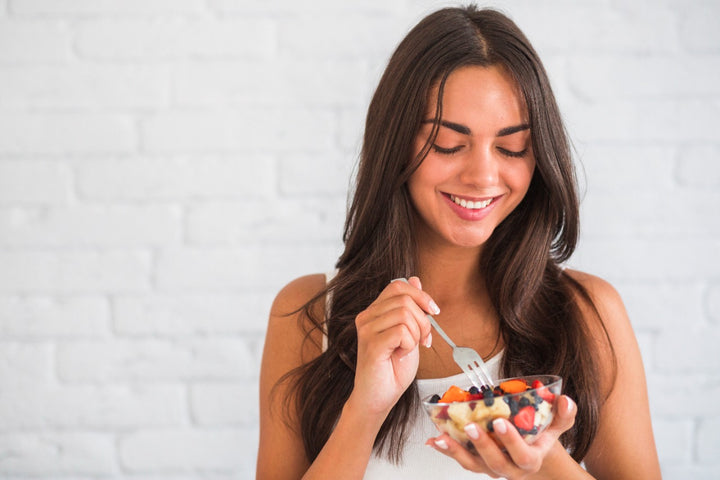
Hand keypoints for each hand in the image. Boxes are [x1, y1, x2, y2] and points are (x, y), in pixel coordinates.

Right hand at [350, 276, 436, 416]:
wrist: (378, 398)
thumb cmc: (392, 369)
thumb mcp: (409, 333)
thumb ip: (410, 308)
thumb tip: (415, 279)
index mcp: (374, 311)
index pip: (398, 285)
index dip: (421, 295)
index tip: (434, 312)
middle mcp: (366, 317)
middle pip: (405, 299)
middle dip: (424, 320)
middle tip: (423, 340)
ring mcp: (366, 330)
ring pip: (406, 314)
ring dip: (417, 334)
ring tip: (409, 349)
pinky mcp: (371, 344)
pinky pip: (402, 331)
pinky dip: (410, 345)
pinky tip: (401, 355)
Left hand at [426, 395, 576, 478]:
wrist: (534, 455)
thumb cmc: (542, 436)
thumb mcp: (558, 425)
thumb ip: (564, 414)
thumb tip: (565, 400)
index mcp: (530, 459)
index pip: (523, 455)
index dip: (511, 441)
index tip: (500, 422)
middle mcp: (510, 468)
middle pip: (495, 463)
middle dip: (482, 445)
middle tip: (470, 426)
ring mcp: (492, 467)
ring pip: (473, 464)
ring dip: (456, 451)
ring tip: (441, 437)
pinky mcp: (477, 463)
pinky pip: (461, 459)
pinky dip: (446, 450)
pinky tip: (434, 440)